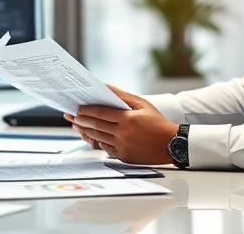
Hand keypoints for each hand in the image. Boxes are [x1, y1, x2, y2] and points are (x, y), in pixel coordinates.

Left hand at [63, 85, 177, 164]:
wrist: (171, 144)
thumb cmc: (157, 122)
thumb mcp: (142, 104)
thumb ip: (122, 95)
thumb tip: (105, 86)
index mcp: (127, 119)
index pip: (101, 113)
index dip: (87, 110)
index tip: (78, 108)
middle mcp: (123, 133)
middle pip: (96, 126)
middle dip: (82, 120)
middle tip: (71, 116)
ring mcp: (122, 146)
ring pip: (98, 138)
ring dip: (86, 131)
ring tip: (77, 125)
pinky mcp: (123, 157)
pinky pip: (105, 148)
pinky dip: (97, 141)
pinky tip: (91, 136)